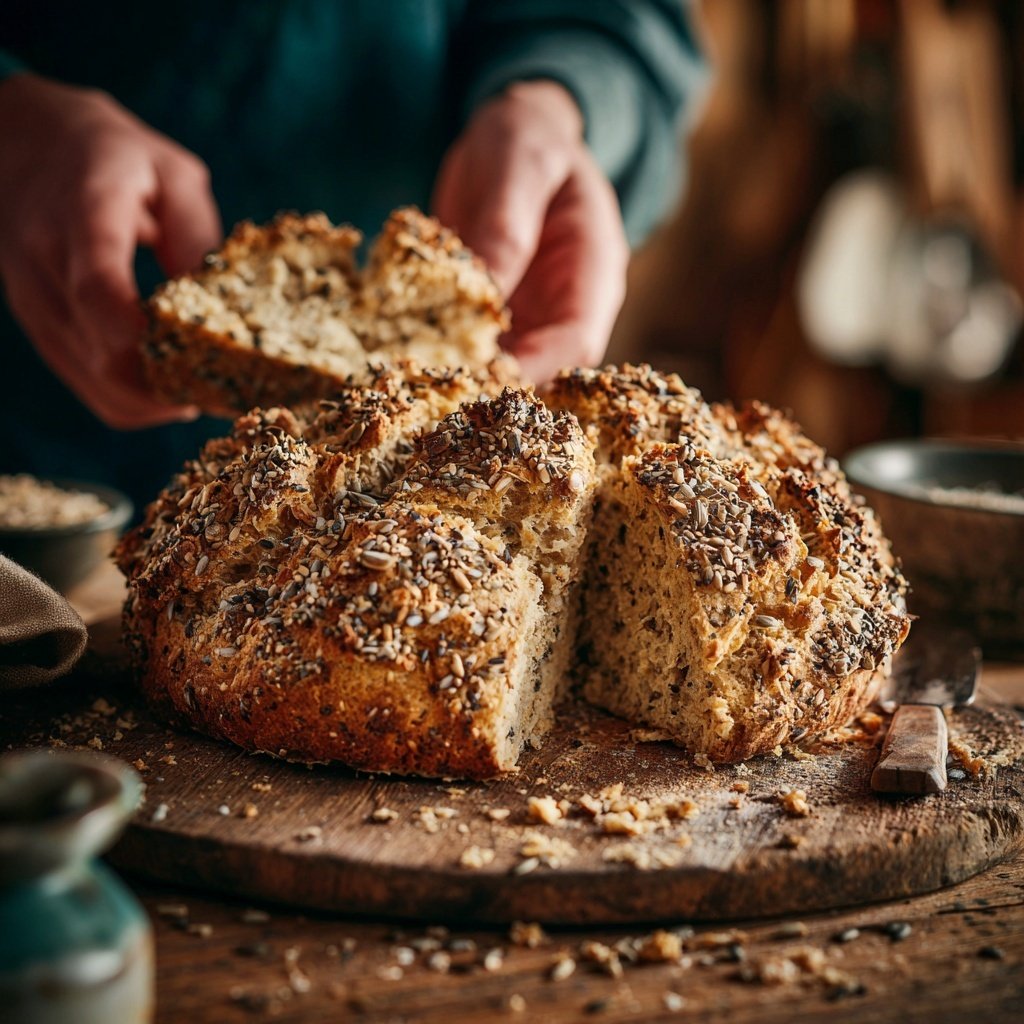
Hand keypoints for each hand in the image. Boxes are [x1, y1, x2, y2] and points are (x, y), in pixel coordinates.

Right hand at [0, 74, 221, 427]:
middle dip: (165, 386)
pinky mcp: (37, 323)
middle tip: (222, 390)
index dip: (137, 333)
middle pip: (99, 352)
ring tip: (201, 392)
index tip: (185, 362)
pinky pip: (83, 382)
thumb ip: (195, 233)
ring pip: (92, 380)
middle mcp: (45, 261)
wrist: (20, 142)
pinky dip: (129, 400)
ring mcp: (34, 298)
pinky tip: (167, 390)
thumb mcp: (171, 171)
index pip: (96, 285)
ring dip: (151, 401)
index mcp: (84, 213)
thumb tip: (218, 302)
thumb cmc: (114, 155)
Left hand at [433, 81, 628, 381]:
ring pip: (509, 366)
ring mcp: (532, 313)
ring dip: (469, 378)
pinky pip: (476, 347)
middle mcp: (568, 303)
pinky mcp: (497, 315)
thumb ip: (507, 222)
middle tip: (441, 394)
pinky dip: (447, 356)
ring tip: (420, 384)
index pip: (578, 340)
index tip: (488, 381)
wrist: (515, 134)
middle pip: (545, 368)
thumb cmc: (528, 137)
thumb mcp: (520, 162)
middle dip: (498, 387)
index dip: (538, 368)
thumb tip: (486, 290)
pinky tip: (410, 360)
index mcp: (593, 269)